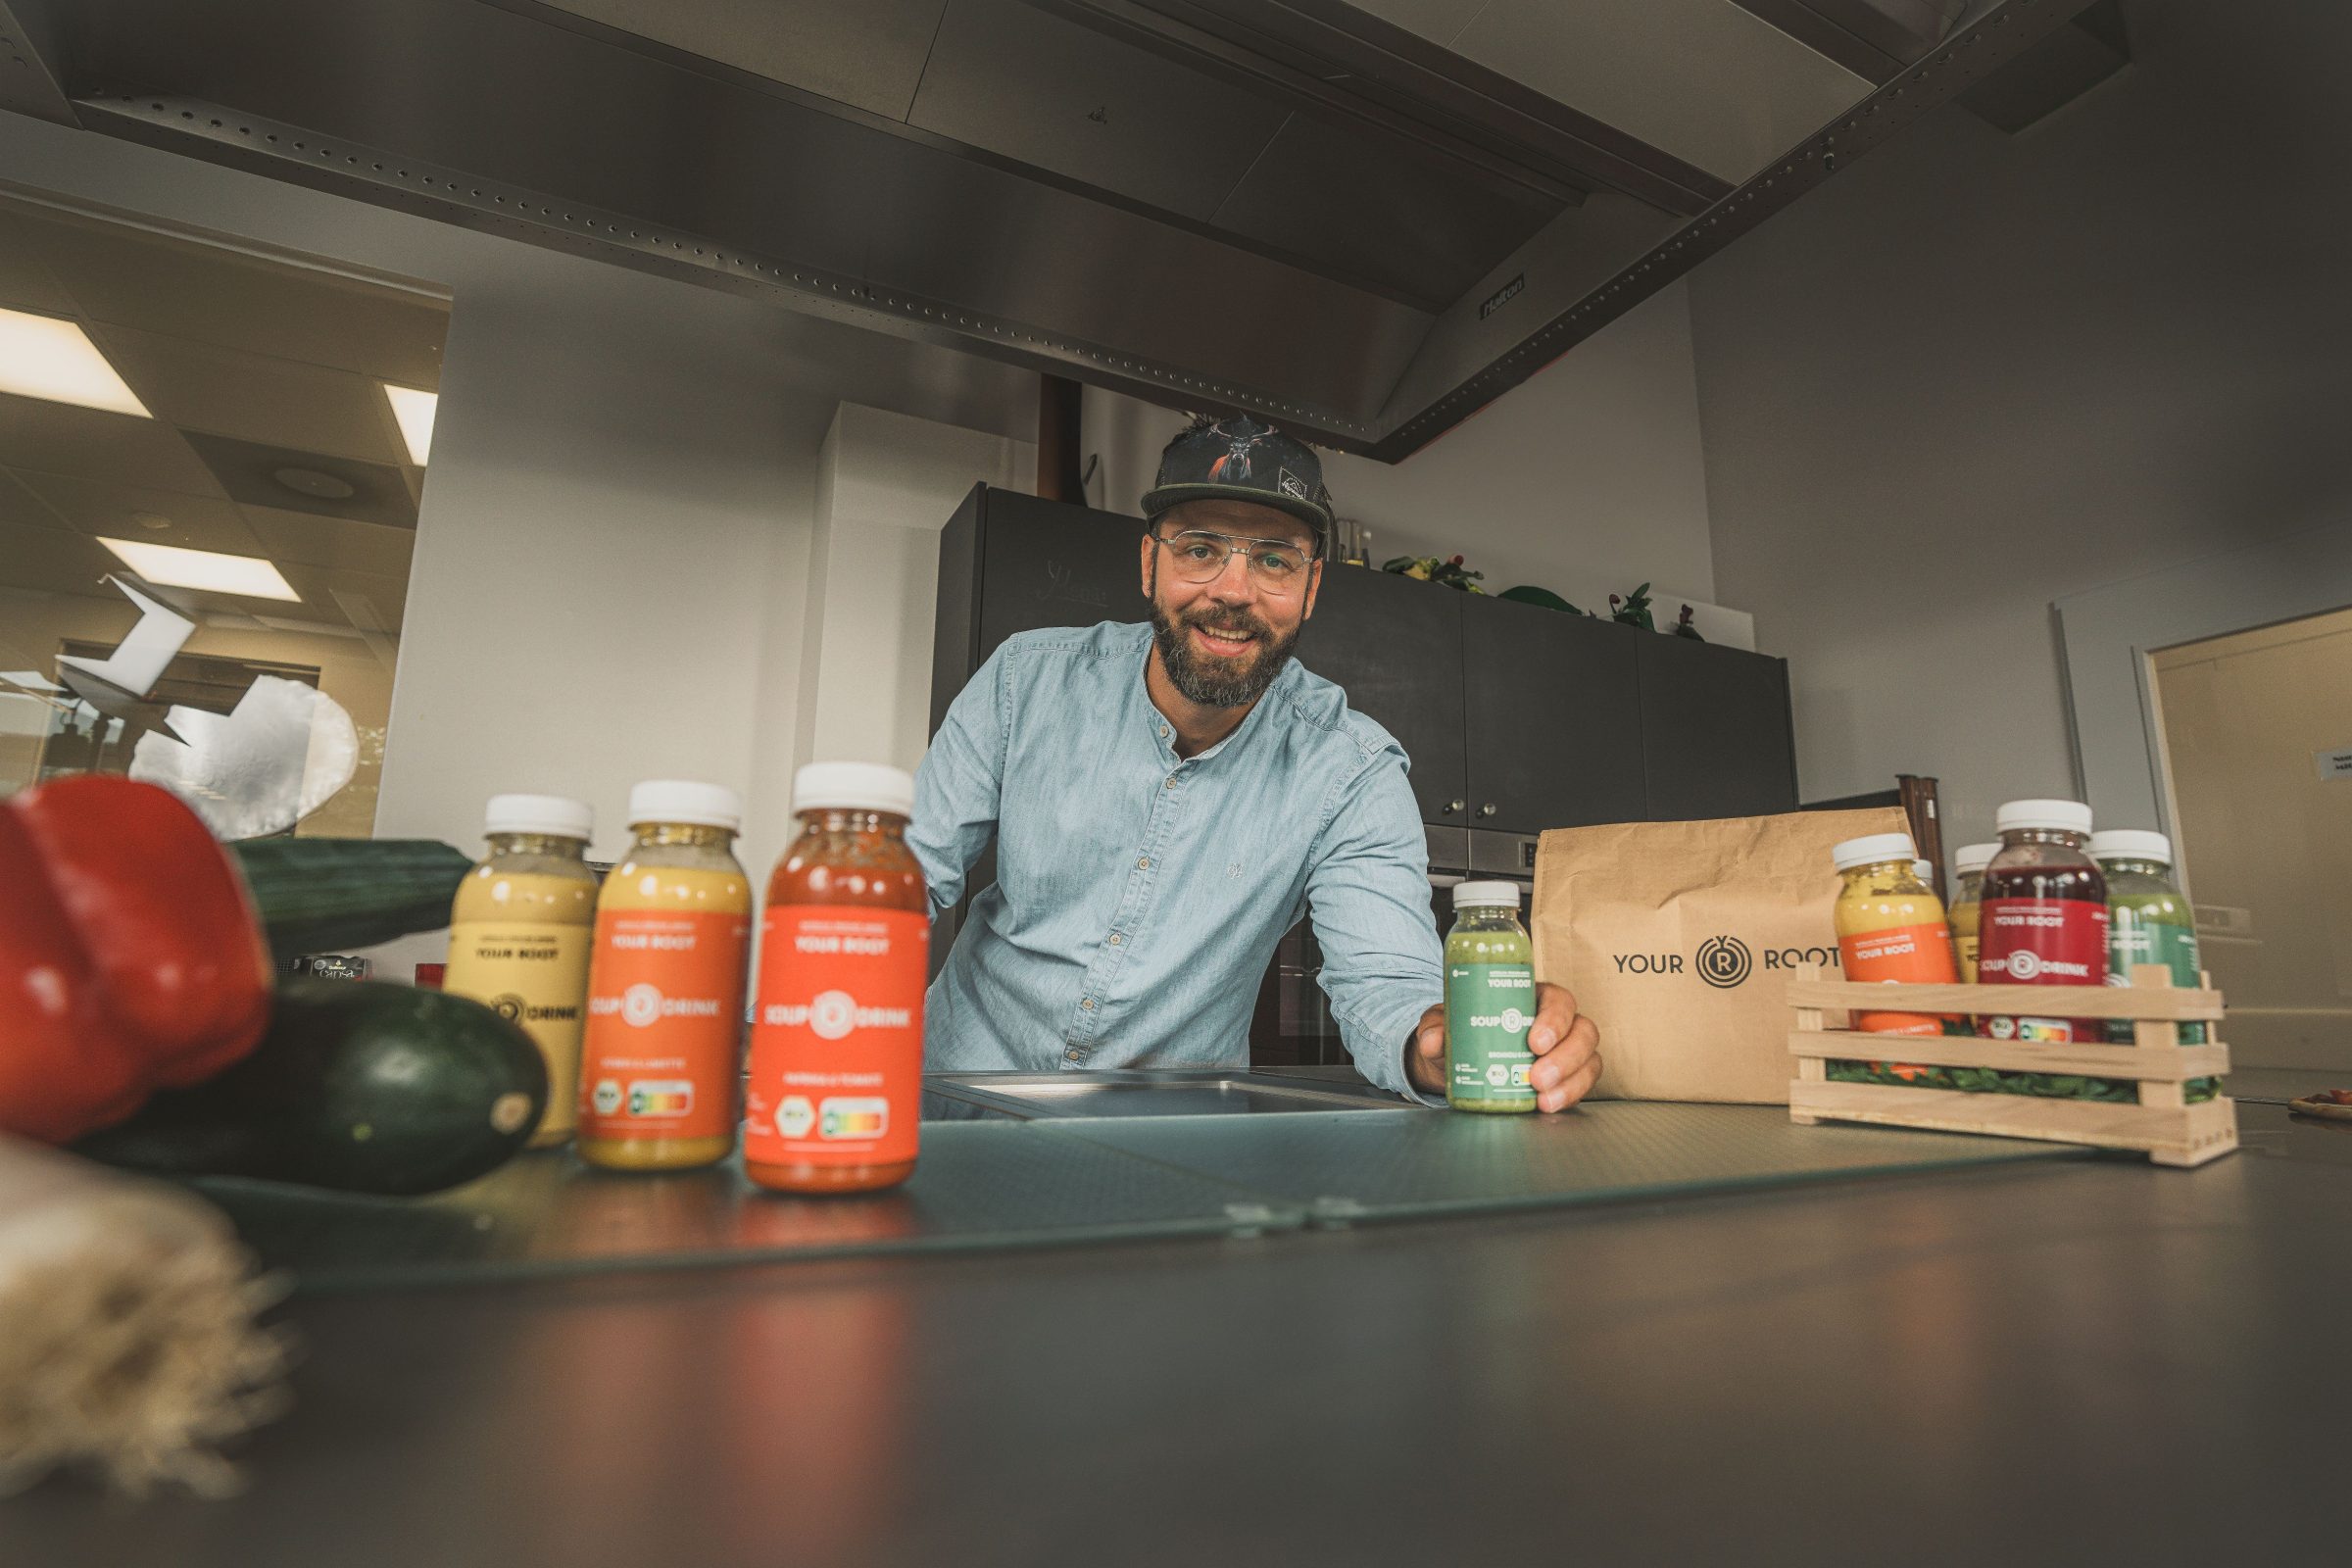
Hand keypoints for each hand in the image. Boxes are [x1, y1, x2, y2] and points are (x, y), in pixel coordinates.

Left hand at [1408, 982, 1602, 1112]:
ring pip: (1588, 1059)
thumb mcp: (1445, 1023)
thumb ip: (1436, 1026)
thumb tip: (1434, 1041)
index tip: (1535, 1041)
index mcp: (1534, 997)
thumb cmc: (1461, 1030)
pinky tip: (1548, 1106)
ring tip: (1543, 1098)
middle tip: (1536, 1077)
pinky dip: (1569, 1096)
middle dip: (1565, 1057)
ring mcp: (1566, 1050)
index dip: (1555, 1019)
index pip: (1559, 1000)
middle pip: (1582, 1031)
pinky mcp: (1567, 1076)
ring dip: (1571, 1081)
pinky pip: (1581, 1084)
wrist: (1459, 1060)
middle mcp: (1558, 1022)